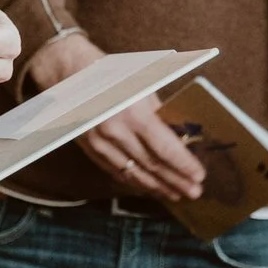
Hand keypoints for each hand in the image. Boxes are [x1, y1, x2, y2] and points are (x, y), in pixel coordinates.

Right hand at [29, 32, 202, 199]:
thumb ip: (158, 113)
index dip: (183, 164)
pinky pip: (115, 170)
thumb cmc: (110, 73)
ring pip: (133, 172)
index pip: (164, 147)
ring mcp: (100, 142)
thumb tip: (179, 136)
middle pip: (151, 164)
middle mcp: (115, 131)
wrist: (69, 72)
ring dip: (157, 186)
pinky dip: (134, 181)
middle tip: (194, 192)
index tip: (198, 175)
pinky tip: (148, 187)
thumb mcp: (141, 86)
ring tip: (175, 194)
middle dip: (175, 180)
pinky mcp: (89, 148)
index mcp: (131, 112)